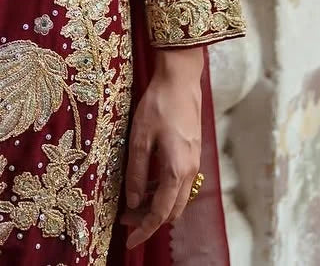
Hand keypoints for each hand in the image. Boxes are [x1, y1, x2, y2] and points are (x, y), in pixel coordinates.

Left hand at [120, 44, 202, 250]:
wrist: (181, 79)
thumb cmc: (159, 104)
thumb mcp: (140, 137)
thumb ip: (137, 172)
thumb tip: (133, 200)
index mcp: (177, 170)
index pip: (161, 212)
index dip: (144, 229)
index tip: (130, 240)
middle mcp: (190, 170)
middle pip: (172, 210)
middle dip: (149, 220)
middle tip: (126, 221)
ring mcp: (194, 162)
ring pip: (177, 197)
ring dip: (157, 205)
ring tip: (132, 203)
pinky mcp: (192, 152)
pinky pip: (180, 183)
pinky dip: (164, 191)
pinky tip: (148, 184)